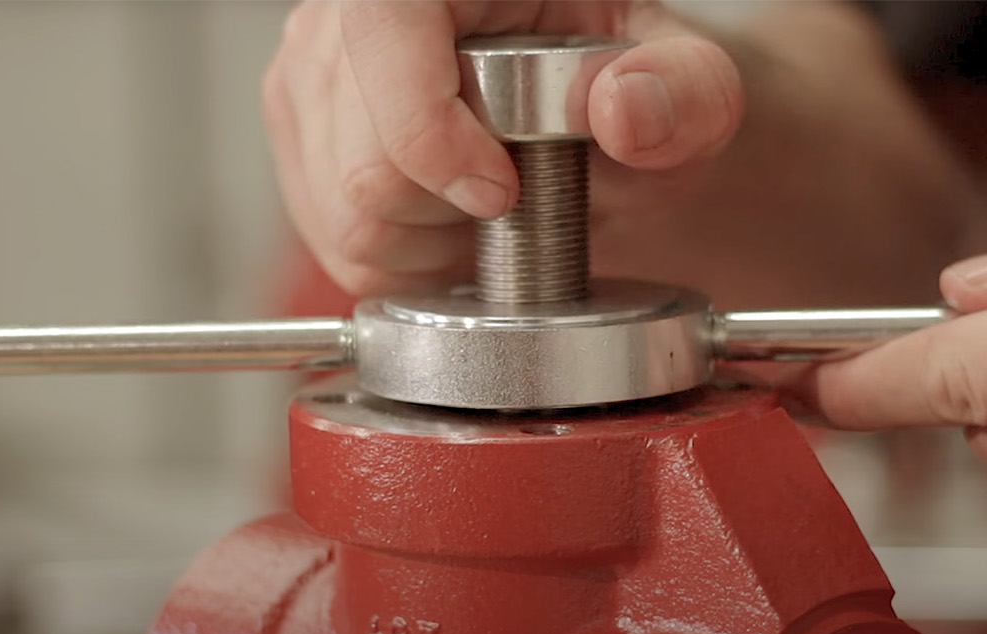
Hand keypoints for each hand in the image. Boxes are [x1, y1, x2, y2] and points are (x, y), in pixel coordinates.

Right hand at [262, 0, 741, 294]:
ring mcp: (311, 70)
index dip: (432, 135)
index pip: (384, 34)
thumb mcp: (687, 81)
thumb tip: (623, 110)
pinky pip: (334, 240)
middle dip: (456, 209)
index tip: (504, 192)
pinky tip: (453, 217)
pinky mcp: (299, 130)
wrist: (586, 107)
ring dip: (435, 241)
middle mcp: (350, 10)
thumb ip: (684, 92)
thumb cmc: (628, 82)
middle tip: (523, 185)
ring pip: (347, 215)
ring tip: (492, 199)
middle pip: (366, 163)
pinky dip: (407, 257)